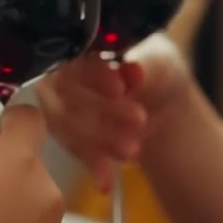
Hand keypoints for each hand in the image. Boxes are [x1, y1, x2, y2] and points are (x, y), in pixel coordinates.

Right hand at [36, 33, 194, 189]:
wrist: (162, 101)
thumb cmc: (157, 69)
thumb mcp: (160, 61)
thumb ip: (145, 66)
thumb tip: (132, 72)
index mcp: (81, 41)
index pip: (75, 55)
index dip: (94, 74)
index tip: (120, 88)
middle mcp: (61, 70)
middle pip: (66, 92)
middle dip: (101, 110)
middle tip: (137, 119)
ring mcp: (60, 103)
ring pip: (66, 125)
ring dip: (97, 141)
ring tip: (132, 151)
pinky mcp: (68, 134)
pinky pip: (73, 151)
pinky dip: (91, 166)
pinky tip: (106, 182)